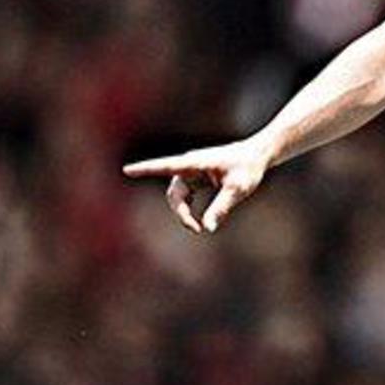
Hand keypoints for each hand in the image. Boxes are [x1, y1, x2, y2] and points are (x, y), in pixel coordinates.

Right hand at [123, 139, 270, 233]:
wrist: (258, 155)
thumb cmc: (248, 168)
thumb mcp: (238, 189)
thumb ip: (222, 207)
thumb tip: (208, 228)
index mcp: (196, 162)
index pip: (166, 166)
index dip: (146, 169)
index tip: (127, 170)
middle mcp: (190, 165)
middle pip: (174, 192)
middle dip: (180, 212)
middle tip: (196, 229)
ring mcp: (192, 172)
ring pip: (177, 196)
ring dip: (183, 212)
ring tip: (197, 227)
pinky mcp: (197, 178)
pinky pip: (184, 195)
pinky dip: (187, 209)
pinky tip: (196, 221)